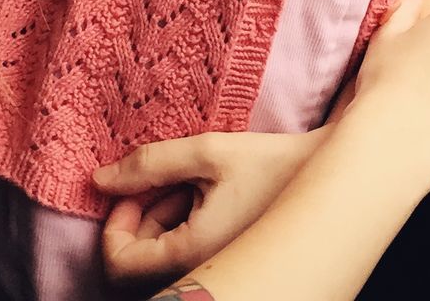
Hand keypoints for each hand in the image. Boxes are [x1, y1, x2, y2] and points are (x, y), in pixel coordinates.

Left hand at [94, 130, 324, 283]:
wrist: (330, 178)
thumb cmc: (275, 164)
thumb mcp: (209, 153)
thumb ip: (151, 164)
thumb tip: (99, 179)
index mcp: (192, 256)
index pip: (118, 265)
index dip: (115, 222)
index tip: (137, 185)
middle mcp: (201, 275)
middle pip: (138, 261)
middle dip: (141, 214)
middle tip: (167, 174)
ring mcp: (216, 271)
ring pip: (160, 257)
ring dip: (162, 216)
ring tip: (194, 178)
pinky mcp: (226, 262)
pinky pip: (184, 255)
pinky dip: (182, 223)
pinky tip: (208, 192)